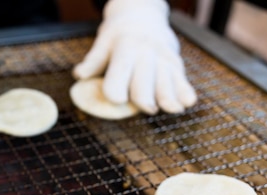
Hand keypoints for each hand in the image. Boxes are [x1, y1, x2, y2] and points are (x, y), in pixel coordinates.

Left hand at [73, 0, 196, 113]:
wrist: (143, 13)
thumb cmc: (118, 34)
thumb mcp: (103, 43)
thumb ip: (93, 61)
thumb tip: (79, 75)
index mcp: (124, 49)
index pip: (119, 73)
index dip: (116, 89)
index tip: (117, 100)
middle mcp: (145, 53)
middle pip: (145, 82)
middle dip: (146, 98)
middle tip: (148, 109)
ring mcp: (162, 57)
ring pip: (167, 81)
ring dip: (170, 97)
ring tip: (171, 109)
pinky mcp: (175, 62)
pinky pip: (182, 79)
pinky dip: (185, 92)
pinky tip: (187, 103)